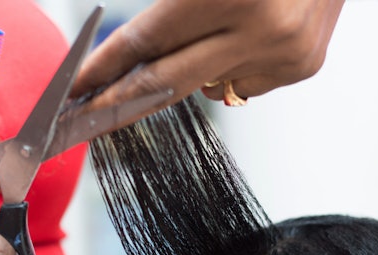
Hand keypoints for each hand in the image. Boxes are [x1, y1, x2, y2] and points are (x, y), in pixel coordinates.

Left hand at [71, 0, 343, 124]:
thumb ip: (170, 8)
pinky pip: (244, 84)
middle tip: (82, 121)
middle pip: (167, 83)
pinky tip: (247, 34)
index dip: (103, 70)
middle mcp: (262, 27)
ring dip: (190, 70)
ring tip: (211, 28)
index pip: (145, 43)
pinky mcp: (304, 66)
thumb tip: (131, 60)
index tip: (72, 94)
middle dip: (118, 103)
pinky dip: (230, 67)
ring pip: (208, 86)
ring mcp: (286, 53)